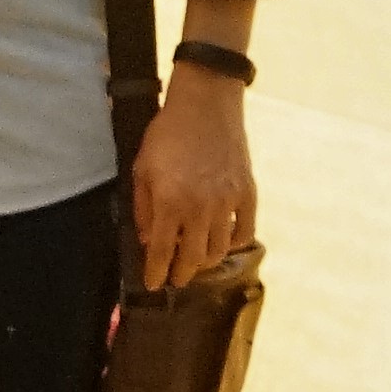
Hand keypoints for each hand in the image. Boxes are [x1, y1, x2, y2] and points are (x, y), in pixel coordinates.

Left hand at [131, 78, 253, 291]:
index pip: (162, 251)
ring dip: (206, 261)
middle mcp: (201, 208)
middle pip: (193, 257)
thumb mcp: (142, 169)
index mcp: (170, 203)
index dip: (156, 272)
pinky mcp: (248, 193)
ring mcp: (228, 203)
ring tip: (196, 262)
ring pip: (220, 249)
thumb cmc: (167, 134)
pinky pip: (245, 231)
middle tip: (175, 278)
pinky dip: (235, 244)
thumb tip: (147, 240)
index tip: (153, 285)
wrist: (206, 105)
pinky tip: (225, 245)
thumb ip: (143, 208)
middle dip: (182, 273)